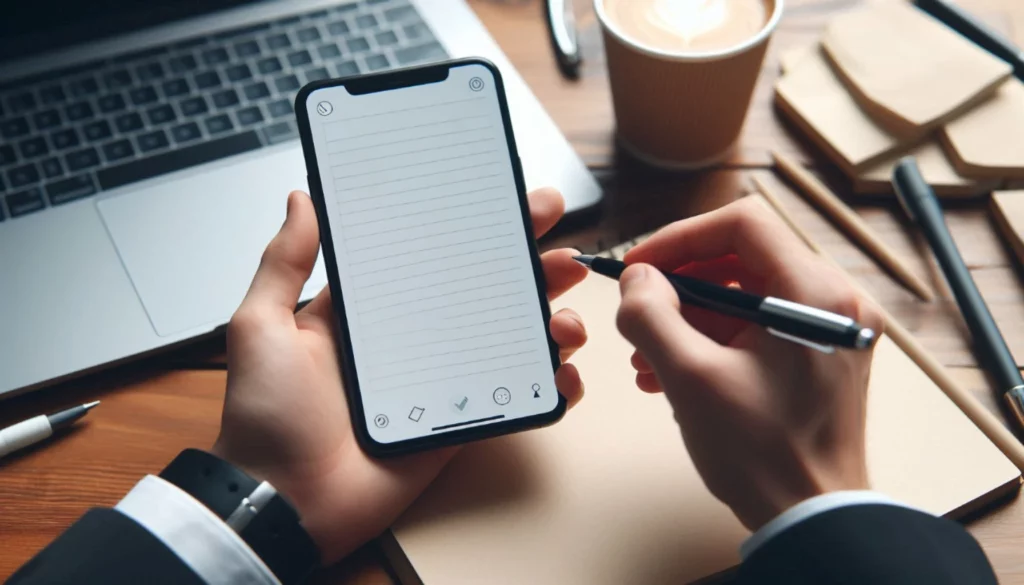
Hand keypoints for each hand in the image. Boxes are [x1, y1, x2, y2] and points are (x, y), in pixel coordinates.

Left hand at [213, 188, 587, 562]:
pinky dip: (550, 388)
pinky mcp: (458, 420)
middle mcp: (412, 337)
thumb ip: (283, 264)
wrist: (286, 501)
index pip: (431, 254)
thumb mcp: (261, 328)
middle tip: (563, 251)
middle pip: (484, 291)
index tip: (508, 200)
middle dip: (530, 267)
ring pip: (510, 340)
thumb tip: (302, 199)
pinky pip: (514, 398)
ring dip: (549, 321)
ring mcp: (441, 379)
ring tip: (566, 318)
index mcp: (370, 309)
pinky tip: (565, 375)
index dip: (472, 227)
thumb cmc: (266, 417)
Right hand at [615, 197, 883, 531]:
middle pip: (741, 257)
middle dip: (680, 285)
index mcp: (814, 295)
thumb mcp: (689, 378)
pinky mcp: (818, 355)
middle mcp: (832, 302)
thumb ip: (651, 315)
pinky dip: (713, 339)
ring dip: (689, 316)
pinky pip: (757, 326)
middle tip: (640, 312)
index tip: (642, 267)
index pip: (742, 224)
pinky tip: (670, 372)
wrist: (811, 516)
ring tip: (647, 355)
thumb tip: (638, 280)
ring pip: (744, 294)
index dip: (680, 238)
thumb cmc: (765, 456)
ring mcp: (828, 329)